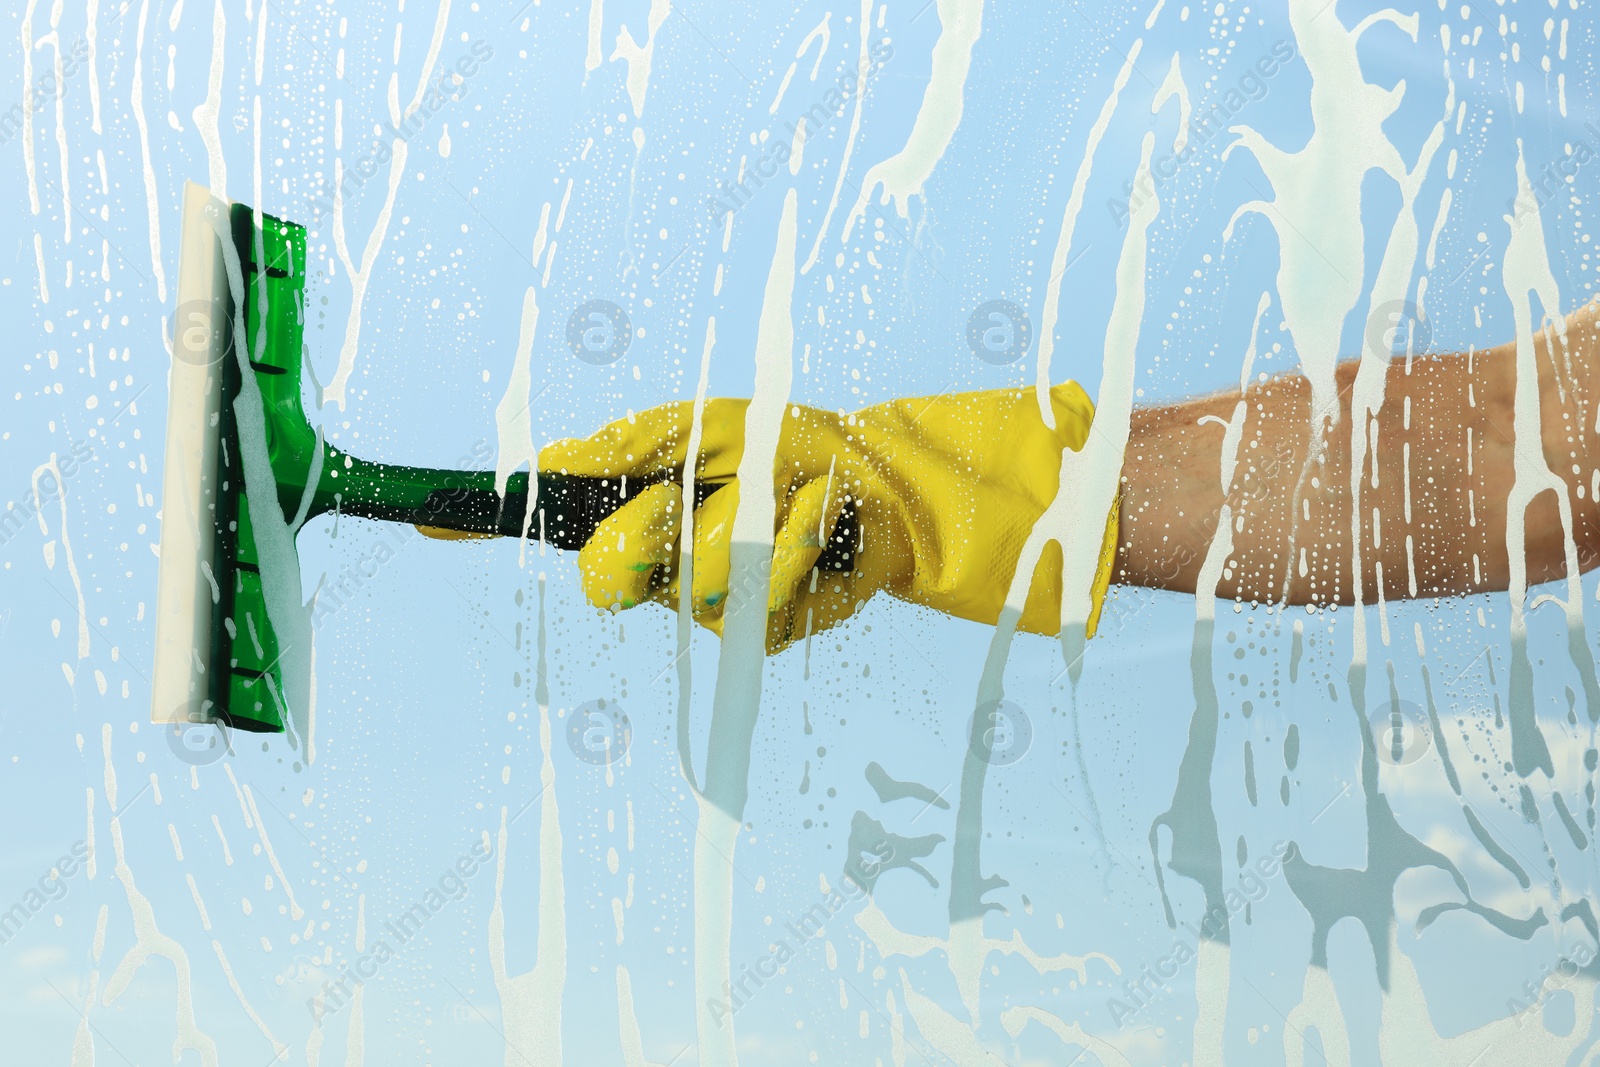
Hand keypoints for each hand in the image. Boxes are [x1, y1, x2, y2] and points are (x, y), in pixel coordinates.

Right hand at [539, 383, 1118, 652]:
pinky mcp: (766, 630)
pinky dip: (799, 538)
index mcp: (630, 510)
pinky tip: (819, 520)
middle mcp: (656, 566)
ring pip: (696, 583)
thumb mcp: (707, 426)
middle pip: (604, 578)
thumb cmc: (788, 445)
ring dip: (749, 523)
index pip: (545, 524)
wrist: (882, 480)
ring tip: (787, 493)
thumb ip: (628, 447)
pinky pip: (766, 593)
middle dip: (646, 531)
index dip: (484, 525)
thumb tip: (545, 465)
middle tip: (686, 502)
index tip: (428, 521)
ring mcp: (708, 605)